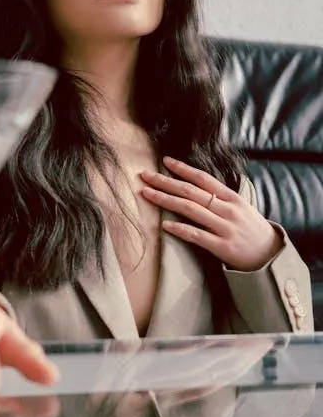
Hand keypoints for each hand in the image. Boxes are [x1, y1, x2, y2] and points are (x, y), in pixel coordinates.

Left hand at [140, 157, 282, 270]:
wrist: (270, 255)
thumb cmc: (251, 228)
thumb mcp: (240, 206)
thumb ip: (220, 196)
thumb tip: (195, 184)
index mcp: (231, 197)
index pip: (203, 178)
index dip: (183, 168)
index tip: (164, 161)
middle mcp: (227, 209)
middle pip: (191, 192)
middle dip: (165, 182)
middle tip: (145, 176)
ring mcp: (224, 227)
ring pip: (190, 210)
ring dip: (166, 200)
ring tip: (147, 194)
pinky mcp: (222, 246)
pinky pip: (197, 235)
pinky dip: (180, 229)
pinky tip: (164, 225)